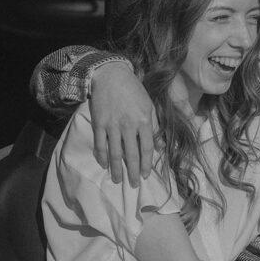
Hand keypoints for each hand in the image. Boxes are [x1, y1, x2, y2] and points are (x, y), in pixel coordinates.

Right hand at [89, 62, 157, 186]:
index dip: (147, 164)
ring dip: (116, 169)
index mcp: (144, 120)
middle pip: (131, 154)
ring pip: (115, 153)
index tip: (146, 175)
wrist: (111, 75)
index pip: (147, 148)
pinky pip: (100, 144)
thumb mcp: (149, 105)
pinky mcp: (99, 123)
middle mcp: (129, 125)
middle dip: (133, 172)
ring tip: (117, 180)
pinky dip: (102, 156)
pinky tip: (104, 165)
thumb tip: (160, 147)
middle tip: (133, 185)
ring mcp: (113, 125)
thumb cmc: (133, 90)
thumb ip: (155, 126)